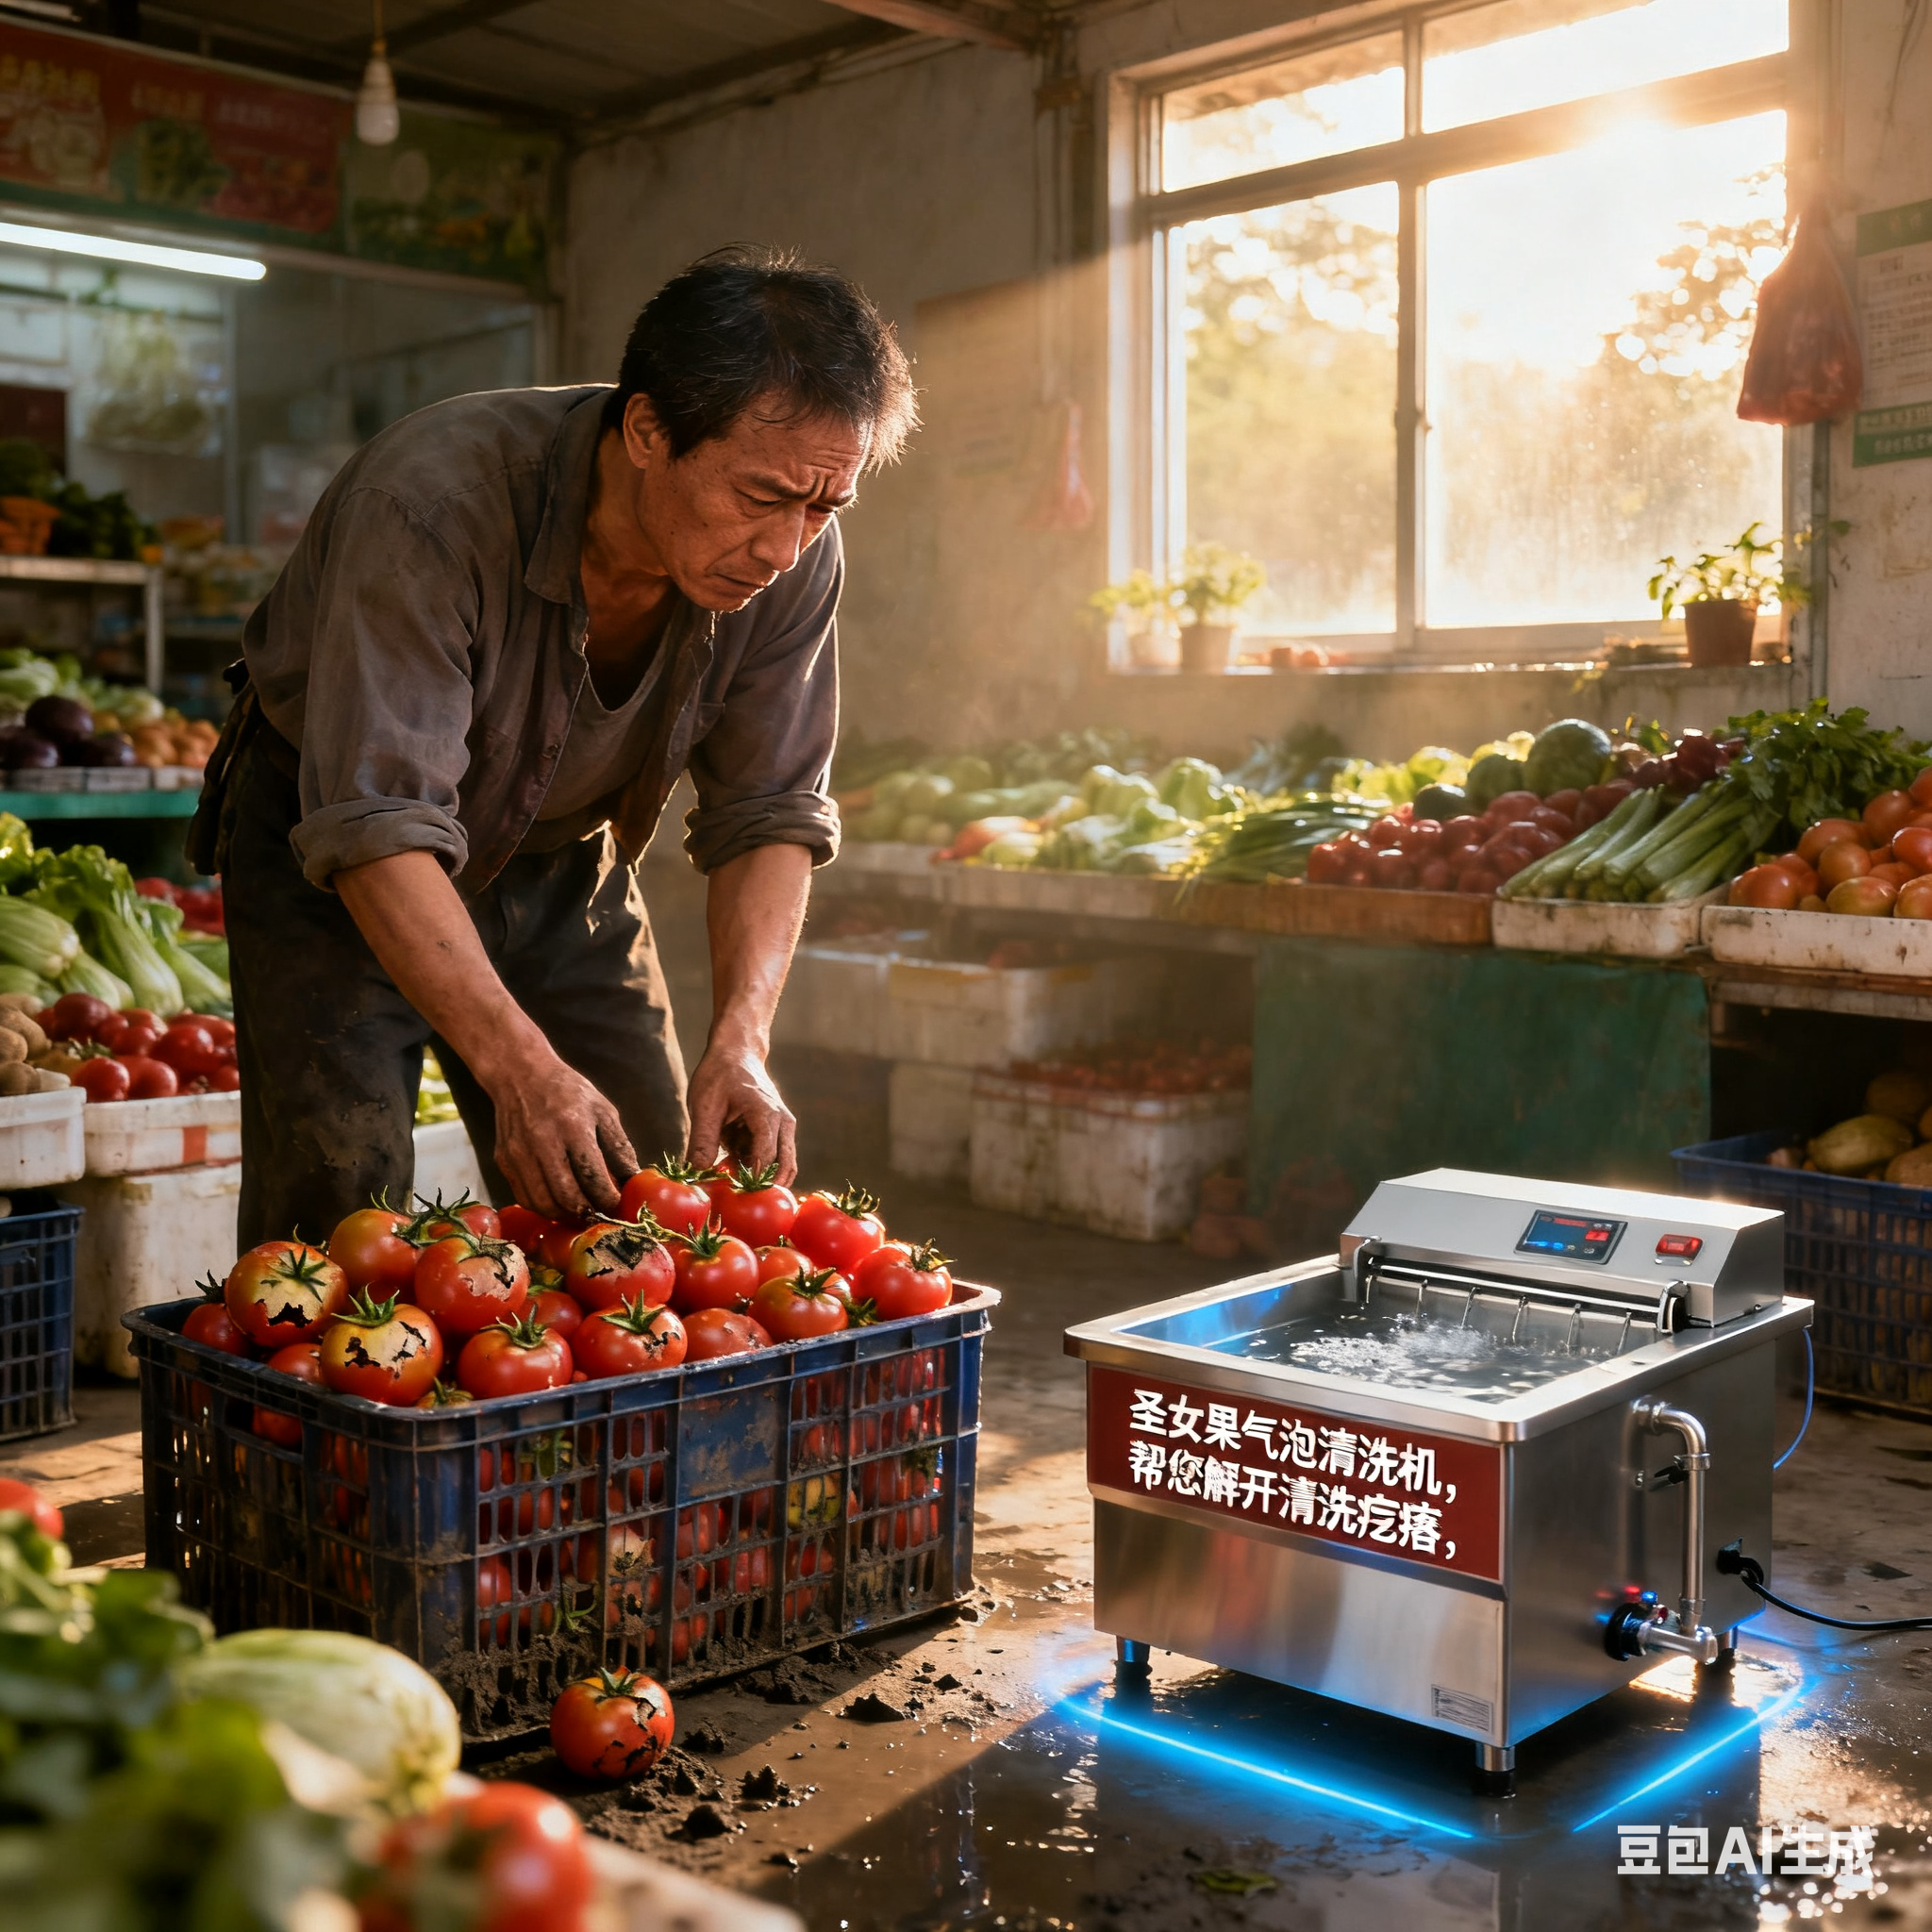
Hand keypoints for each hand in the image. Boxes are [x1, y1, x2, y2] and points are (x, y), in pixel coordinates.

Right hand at [486, 1054, 636, 1218]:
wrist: (521, 1075)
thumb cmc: (568, 1092)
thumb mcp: (602, 1110)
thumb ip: (619, 1146)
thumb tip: (633, 1179)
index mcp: (573, 1127)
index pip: (592, 1176)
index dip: (607, 1198)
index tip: (617, 1205)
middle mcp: (543, 1143)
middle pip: (566, 1195)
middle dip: (586, 1213)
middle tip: (599, 1217)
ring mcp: (519, 1154)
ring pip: (543, 1202)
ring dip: (564, 1215)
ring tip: (581, 1214)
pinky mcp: (504, 1161)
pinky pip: (525, 1197)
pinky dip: (544, 1207)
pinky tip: (558, 1204)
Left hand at [686, 1041, 796, 1183]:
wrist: (736, 1052)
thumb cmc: (720, 1074)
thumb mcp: (704, 1106)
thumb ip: (702, 1141)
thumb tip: (697, 1173)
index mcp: (767, 1115)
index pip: (765, 1158)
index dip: (749, 1180)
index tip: (728, 1192)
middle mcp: (783, 1123)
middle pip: (784, 1167)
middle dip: (762, 1185)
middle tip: (737, 1196)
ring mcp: (784, 1127)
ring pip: (781, 1165)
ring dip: (757, 1174)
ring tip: (728, 1169)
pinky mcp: (778, 1131)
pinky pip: (772, 1157)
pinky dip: (754, 1163)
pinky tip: (731, 1154)